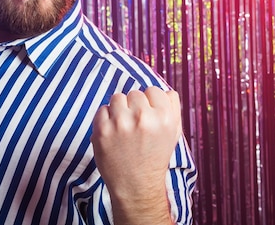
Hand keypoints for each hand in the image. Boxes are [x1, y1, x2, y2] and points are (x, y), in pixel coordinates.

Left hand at [91, 87, 181, 222]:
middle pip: (134, 93)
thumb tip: (166, 90)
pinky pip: (102, 110)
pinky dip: (105, 119)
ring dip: (118, 110)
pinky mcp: (102, 130)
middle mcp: (143, 117)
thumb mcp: (173, 133)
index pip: (153, 90)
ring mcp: (121, 123)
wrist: (136, 185)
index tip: (148, 116)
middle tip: (135, 126)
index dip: (150, 103)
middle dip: (134, 107)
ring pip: (117, 98)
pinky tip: (113, 134)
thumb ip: (172, 108)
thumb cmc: (154, 157)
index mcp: (164, 117)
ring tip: (124, 128)